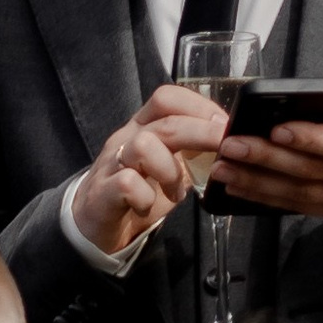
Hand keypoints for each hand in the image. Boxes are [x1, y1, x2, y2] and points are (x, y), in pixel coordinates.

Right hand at [69, 81, 229, 256]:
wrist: (93, 224)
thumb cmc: (136, 193)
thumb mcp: (168, 167)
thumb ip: (192, 155)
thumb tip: (229, 147)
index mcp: (143, 127)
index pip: (167, 98)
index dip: (200, 107)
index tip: (224, 127)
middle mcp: (126, 138)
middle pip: (165, 121)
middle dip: (202, 133)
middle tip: (223, 149)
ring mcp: (112, 163)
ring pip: (145, 146)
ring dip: (170, 171)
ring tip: (175, 192)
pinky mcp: (102, 191)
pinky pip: (127, 184)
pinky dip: (146, 198)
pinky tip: (148, 207)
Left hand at [213, 54, 322, 218]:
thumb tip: (320, 85)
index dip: (310, 139)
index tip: (276, 130)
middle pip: (315, 171)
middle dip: (269, 160)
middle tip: (233, 148)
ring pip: (304, 194)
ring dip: (261, 183)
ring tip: (227, 169)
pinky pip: (302, 207)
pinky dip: (269, 198)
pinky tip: (242, 186)